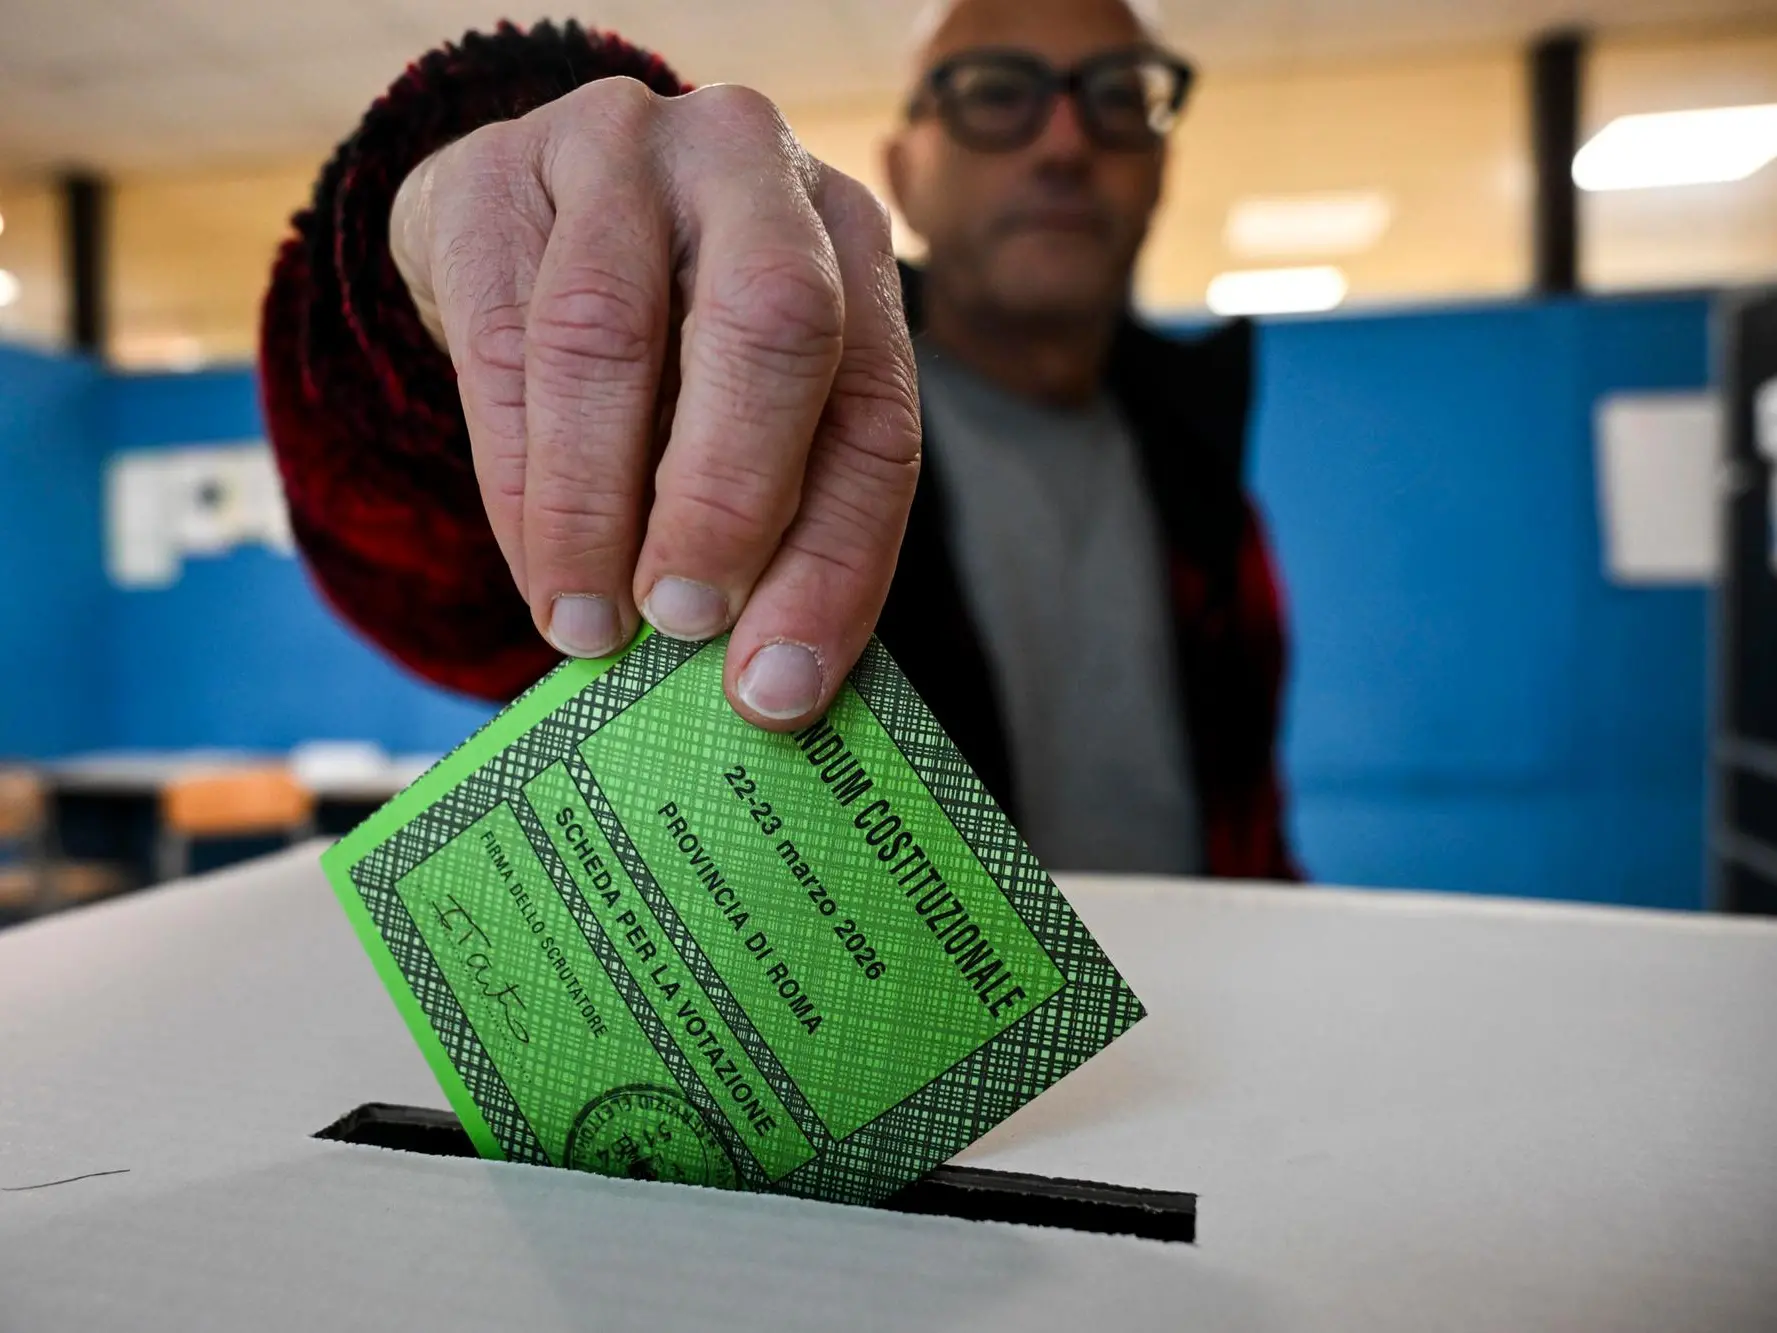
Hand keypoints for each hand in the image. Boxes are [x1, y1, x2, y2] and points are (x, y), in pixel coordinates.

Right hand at [389, 78, 919, 727]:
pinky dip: (520, 489)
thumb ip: (779, 520)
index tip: (777, 686)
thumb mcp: (748, 414)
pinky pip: (501, 349)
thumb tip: (767, 684)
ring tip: (590, 625)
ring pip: (605, 335)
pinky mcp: (490, 171)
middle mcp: (751, 165)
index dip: (833, 562)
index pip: (873, 412)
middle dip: (727, 501)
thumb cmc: (665, 348)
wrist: (523, 220)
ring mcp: (617, 146)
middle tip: (682, 623)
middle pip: (769, 325)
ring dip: (595, 510)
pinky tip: (539, 569)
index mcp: (848, 239)